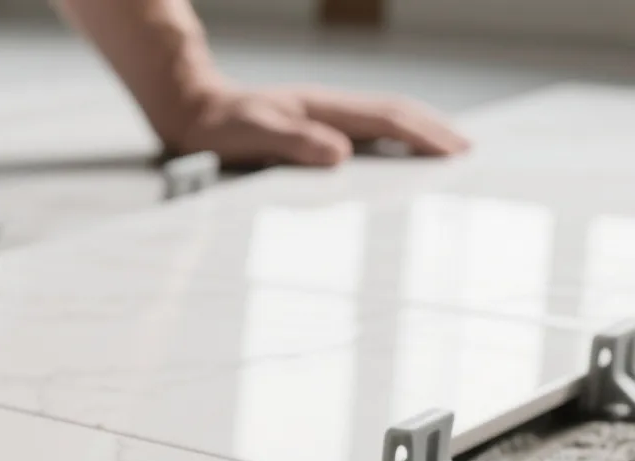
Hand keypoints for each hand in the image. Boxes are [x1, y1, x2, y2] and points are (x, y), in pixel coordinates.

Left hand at [168, 84, 470, 167]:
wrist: (190, 111)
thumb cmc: (216, 127)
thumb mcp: (252, 136)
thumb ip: (295, 144)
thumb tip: (341, 155)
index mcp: (321, 108)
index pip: (386, 119)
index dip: (423, 136)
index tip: (454, 152)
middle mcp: (327, 107)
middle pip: (394, 113)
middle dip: (433, 131)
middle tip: (467, 152)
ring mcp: (322, 114)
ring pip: (383, 119)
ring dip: (417, 132)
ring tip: (446, 150)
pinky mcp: (313, 125)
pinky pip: (364, 129)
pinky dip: (392, 138)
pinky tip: (396, 152)